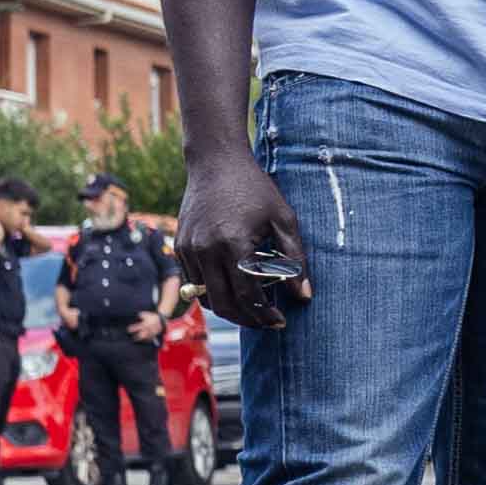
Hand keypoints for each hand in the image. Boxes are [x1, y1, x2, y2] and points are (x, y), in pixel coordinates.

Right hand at [177, 151, 312, 329]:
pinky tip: (233, 288)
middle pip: (224, 304)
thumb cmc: (255, 188)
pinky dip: (213, 292)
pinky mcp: (180, 246)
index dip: (264, 315)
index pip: (247, 295)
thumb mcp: (283, 219)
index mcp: (233, 243)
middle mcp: (206, 250)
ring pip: (205, 297)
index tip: (280, 321)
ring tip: (252, 308)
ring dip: (229, 309)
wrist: (216, 162)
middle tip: (266, 322)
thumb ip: (295, 259)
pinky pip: (194, 281)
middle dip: (247, 320)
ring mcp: (189, 249)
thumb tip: (305, 297)